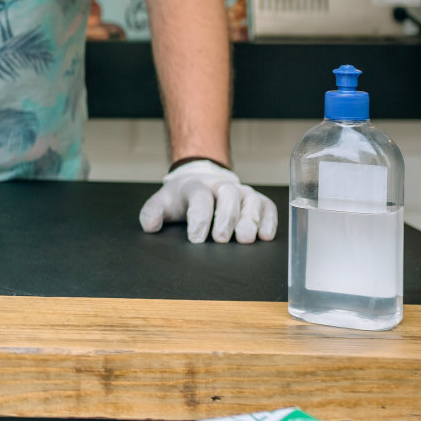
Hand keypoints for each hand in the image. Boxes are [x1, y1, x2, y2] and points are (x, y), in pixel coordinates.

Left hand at [138, 160, 278, 243]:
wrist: (199, 181)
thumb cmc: (181, 198)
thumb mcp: (162, 202)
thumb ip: (152, 213)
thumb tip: (150, 227)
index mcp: (196, 185)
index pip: (199, 197)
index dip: (198, 218)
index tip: (195, 238)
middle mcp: (222, 186)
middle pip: (228, 196)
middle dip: (225, 218)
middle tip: (221, 239)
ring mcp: (242, 192)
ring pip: (251, 201)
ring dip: (250, 220)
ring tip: (245, 239)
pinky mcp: (257, 201)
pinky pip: (267, 207)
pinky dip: (269, 220)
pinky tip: (266, 236)